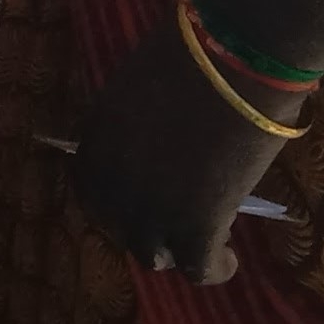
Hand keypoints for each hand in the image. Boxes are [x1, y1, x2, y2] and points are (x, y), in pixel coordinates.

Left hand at [70, 22, 299, 286]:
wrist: (232, 59)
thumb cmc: (195, 56)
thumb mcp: (144, 88)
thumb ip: (139, 123)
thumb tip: (158, 138)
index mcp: (95, 141)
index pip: (91, 189)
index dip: (115, 201)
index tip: (141, 200)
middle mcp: (112, 181)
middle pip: (118, 225)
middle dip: (144, 228)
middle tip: (175, 222)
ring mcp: (151, 208)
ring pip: (152, 254)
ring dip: (173, 252)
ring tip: (202, 245)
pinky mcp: (196, 227)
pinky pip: (198, 268)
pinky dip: (214, 268)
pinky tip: (229, 259)